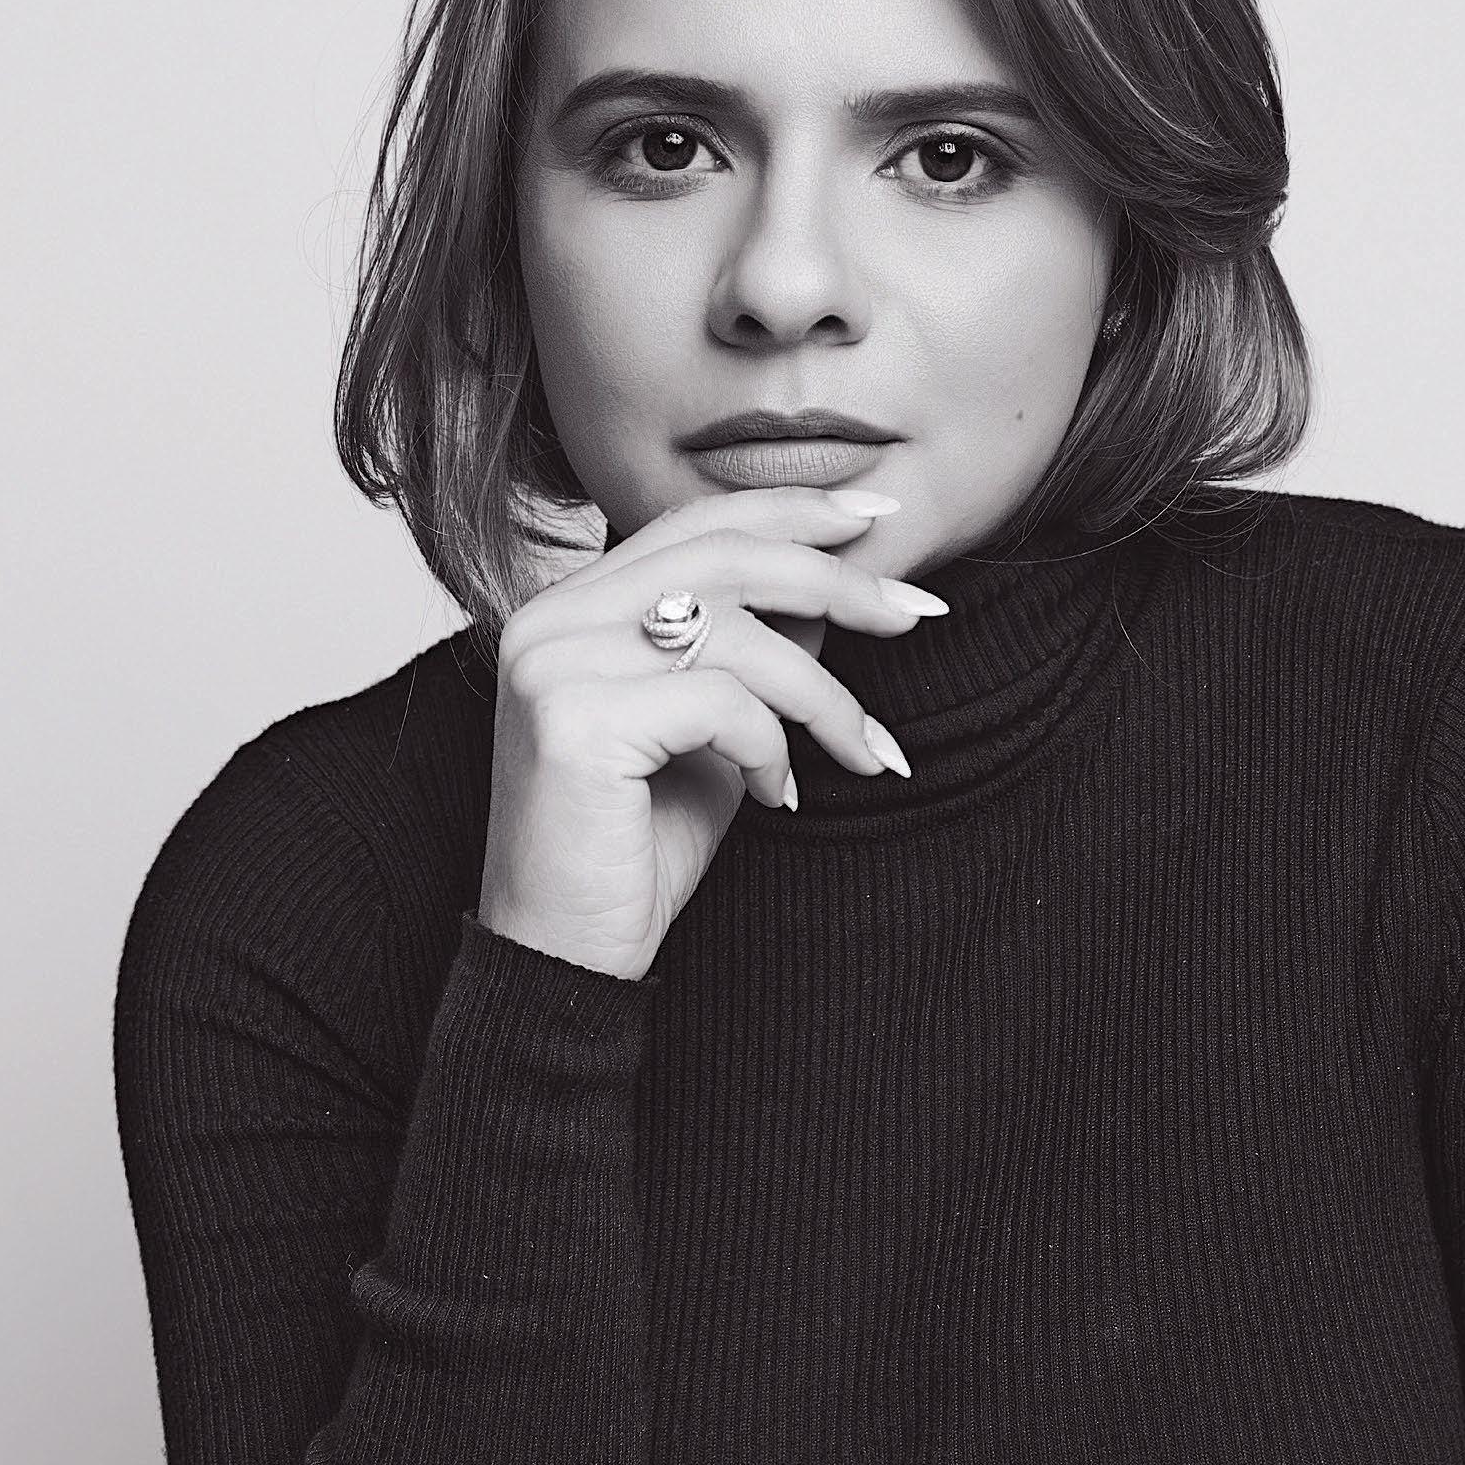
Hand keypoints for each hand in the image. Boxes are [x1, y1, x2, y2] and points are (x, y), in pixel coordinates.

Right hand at [478, 485, 947, 980]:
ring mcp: (553, 665)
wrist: (569, 955)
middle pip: (722, 556)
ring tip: (862, 751)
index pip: (694, 521)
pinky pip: (721, 702)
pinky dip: (772, 748)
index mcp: (572, 605)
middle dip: (836, 579)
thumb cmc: (639, 846)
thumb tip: (835, 586)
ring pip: (737, 633)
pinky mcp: (575, 721)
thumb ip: (754, 652)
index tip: (879, 519)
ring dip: (824, 695)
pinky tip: (774, 796)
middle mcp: (550, 619)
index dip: (792, 510)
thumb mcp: (716, 732)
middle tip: (914, 610)